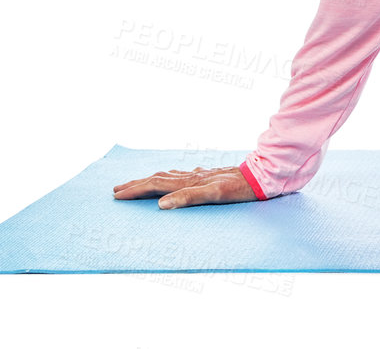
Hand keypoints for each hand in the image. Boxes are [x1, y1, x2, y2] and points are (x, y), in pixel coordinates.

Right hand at [112, 165, 259, 208]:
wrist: (262, 176)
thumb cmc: (240, 188)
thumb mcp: (215, 195)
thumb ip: (189, 197)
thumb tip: (161, 204)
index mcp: (189, 181)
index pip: (156, 185)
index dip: (136, 190)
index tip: (117, 195)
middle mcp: (192, 175)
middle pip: (158, 178)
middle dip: (137, 184)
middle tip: (117, 189)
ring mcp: (201, 175)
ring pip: (169, 175)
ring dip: (151, 179)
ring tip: (138, 182)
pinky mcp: (210, 176)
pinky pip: (183, 176)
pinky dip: (171, 178)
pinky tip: (176, 178)